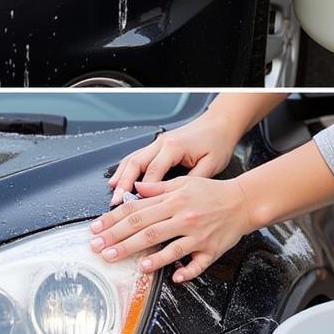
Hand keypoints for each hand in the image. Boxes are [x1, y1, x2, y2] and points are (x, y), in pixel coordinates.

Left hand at [90, 177, 253, 282]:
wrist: (243, 201)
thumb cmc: (212, 193)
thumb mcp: (183, 183)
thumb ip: (157, 187)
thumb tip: (135, 188)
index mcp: (172, 200)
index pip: (136, 210)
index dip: (113, 221)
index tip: (96, 230)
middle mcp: (182, 216)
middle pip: (146, 230)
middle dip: (119, 241)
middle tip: (100, 251)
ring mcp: (196, 235)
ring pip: (169, 247)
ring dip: (149, 257)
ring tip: (131, 263)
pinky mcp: (210, 249)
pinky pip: (197, 263)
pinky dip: (185, 271)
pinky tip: (173, 277)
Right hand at [108, 113, 237, 204]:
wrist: (219, 125)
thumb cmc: (217, 143)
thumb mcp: (210, 165)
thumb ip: (191, 182)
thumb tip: (176, 201)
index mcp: (174, 147)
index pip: (153, 173)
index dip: (143, 192)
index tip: (137, 208)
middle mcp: (162, 143)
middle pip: (136, 164)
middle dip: (124, 185)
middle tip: (116, 203)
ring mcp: (158, 143)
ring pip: (132, 159)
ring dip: (121, 177)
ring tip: (113, 195)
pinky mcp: (158, 145)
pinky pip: (136, 156)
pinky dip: (126, 169)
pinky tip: (119, 180)